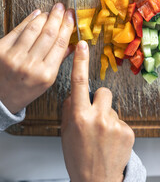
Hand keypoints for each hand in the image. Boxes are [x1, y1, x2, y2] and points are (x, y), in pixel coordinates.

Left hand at [0, 3, 74, 113]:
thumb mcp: (46, 81)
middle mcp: (31, 65)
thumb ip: (59, 60)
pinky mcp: (1, 50)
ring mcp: (14, 56)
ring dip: (44, 17)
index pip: (60, 43)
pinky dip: (28, 20)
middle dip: (57, 17)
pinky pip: (18, 30)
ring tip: (50, 11)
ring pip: (34, 29)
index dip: (67, 26)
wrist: (2, 98)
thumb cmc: (26, 90)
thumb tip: (71, 44)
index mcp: (46, 74)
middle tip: (62, 8)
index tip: (71, 16)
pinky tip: (35, 15)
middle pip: (49, 34)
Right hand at [61, 41, 134, 181]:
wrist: (96, 180)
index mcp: (79, 117)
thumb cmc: (78, 158)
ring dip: (107, 114)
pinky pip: (120, 119)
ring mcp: (114, 124)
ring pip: (111, 106)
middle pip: (103, 91)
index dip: (80, 62)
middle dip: (99, 98)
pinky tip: (111, 139)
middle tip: (95, 114)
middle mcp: (97, 118)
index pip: (78, 83)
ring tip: (102, 132)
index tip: (82, 47)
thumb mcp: (66, 132)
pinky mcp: (128, 130)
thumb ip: (69, 109)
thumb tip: (74, 95)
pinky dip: (115, 126)